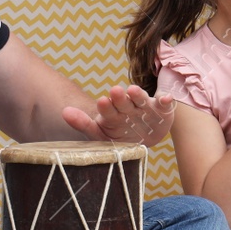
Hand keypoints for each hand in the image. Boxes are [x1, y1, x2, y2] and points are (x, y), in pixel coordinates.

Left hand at [62, 84, 176, 145]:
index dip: (106, 107)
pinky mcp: (161, 109)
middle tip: (114, 91)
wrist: (144, 139)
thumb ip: (84, 124)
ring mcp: (145, 107)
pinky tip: (165, 99)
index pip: (108, 110)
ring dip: (138, 95)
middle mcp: (128, 108)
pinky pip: (164, 104)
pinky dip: (165, 100)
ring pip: (141, 99)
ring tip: (134, 91)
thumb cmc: (119, 137)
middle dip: (119, 97)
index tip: (101, 101)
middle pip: (123, 102)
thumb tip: (65, 111)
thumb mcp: (102, 135)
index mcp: (113, 114)